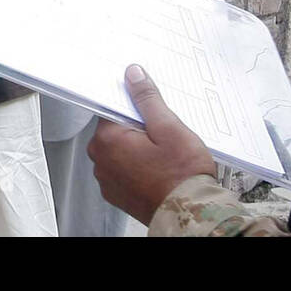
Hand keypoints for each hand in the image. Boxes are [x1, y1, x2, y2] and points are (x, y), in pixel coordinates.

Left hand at [88, 65, 215, 224]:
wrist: (189, 214)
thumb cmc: (181, 176)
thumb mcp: (168, 127)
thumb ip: (146, 99)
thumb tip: (133, 75)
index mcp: (108, 141)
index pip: (112, 107)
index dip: (134, 104)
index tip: (149, 107)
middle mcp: (101, 161)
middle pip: (116, 128)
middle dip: (138, 126)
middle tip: (164, 132)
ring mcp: (108, 180)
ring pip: (121, 149)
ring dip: (139, 146)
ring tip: (165, 153)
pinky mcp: (118, 193)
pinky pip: (124, 169)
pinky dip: (138, 164)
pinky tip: (160, 167)